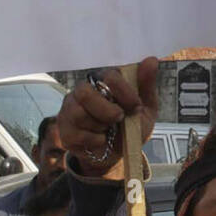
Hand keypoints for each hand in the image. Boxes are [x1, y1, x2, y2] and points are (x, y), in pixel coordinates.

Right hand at [60, 58, 159, 177]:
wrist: (118, 155)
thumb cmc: (130, 128)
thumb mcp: (145, 109)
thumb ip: (146, 86)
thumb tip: (151, 60)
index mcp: (104, 81)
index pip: (108, 76)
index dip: (123, 92)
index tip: (135, 106)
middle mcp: (84, 91)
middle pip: (85, 92)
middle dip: (106, 110)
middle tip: (118, 119)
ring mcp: (70, 109)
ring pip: (79, 114)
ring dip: (100, 127)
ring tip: (108, 130)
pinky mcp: (64, 129)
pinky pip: (76, 133)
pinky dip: (95, 141)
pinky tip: (101, 140)